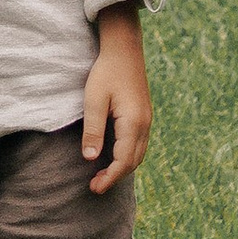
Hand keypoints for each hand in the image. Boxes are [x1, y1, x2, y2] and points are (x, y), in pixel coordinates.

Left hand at [82, 6, 150, 194]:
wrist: (124, 49)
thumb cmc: (106, 72)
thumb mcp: (94, 100)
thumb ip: (93, 130)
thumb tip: (90, 159)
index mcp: (133, 123)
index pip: (124, 161)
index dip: (110, 178)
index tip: (94, 189)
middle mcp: (145, 125)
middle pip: (133, 161)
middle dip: (115, 176)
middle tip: (95, 186)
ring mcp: (147, 120)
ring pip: (138, 154)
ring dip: (122, 167)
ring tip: (101, 175)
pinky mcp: (143, 115)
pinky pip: (138, 144)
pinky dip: (127, 156)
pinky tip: (112, 156)